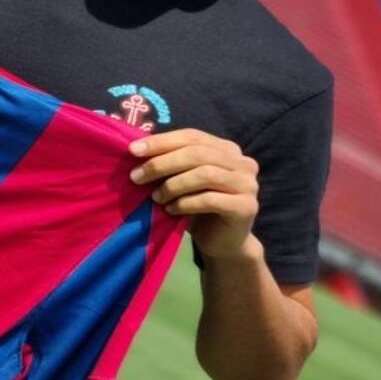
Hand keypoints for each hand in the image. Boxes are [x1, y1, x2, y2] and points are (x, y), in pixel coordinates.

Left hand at [128, 129, 260, 259]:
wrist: (222, 243)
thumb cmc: (197, 207)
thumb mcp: (182, 179)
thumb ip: (170, 162)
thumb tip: (136, 149)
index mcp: (227, 149)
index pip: (192, 136)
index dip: (162, 141)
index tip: (132, 150)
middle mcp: (243, 163)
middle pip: (197, 154)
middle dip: (161, 163)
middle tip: (136, 177)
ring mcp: (248, 184)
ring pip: (204, 174)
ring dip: (173, 185)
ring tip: (155, 197)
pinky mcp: (246, 207)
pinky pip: (210, 200)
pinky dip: (185, 203)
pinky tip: (171, 210)